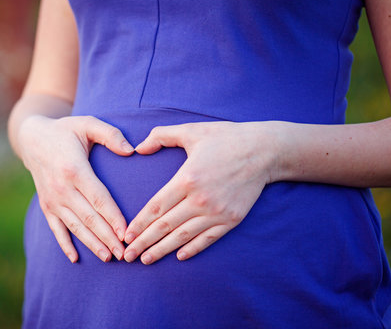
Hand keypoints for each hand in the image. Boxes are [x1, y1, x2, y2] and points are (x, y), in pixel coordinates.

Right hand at [18, 115, 134, 262]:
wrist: (33, 138)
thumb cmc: (66, 130)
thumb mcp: (88, 123)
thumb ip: (110, 134)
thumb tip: (131, 150)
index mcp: (74, 169)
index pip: (99, 198)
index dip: (113, 217)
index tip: (127, 233)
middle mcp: (61, 188)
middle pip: (89, 218)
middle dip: (107, 237)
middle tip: (124, 253)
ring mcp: (52, 199)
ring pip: (75, 226)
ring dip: (91, 244)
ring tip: (108, 257)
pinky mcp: (46, 205)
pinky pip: (56, 229)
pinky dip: (65, 244)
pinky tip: (75, 258)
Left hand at [123, 121, 276, 263]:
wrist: (264, 150)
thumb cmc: (225, 138)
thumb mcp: (191, 130)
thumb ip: (161, 136)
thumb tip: (138, 148)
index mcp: (187, 179)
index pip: (156, 207)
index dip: (139, 224)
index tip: (126, 236)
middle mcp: (200, 199)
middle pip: (165, 226)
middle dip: (144, 242)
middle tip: (128, 256)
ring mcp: (217, 212)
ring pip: (184, 236)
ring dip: (163, 250)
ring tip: (146, 260)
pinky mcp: (232, 219)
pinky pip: (208, 238)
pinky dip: (193, 248)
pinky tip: (179, 256)